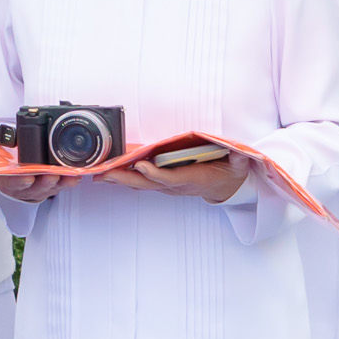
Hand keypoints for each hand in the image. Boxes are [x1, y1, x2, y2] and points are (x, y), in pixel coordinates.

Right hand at [0, 164, 69, 203]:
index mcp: (6, 181)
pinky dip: (68, 182)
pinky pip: (60, 187)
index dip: (19, 182)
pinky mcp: (49, 189)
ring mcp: (37, 190)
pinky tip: (76, 176)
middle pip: (35, 188)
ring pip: (50, 189)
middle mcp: (23, 189)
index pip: (11, 183)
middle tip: (53, 175)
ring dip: (61, 182)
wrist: (8, 175)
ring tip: (70, 175)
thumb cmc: (3, 164)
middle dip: (45, 182)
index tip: (27, 178)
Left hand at [117, 154, 245, 204]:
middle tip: (105, 172)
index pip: (172, 178)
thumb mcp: (238, 165)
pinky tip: (109, 174)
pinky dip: (124, 178)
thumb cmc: (229, 172)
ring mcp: (169, 186)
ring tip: (98, 174)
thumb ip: (239, 159)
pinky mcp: (164, 184)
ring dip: (119, 179)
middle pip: (148, 183)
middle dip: (125, 178)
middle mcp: (177, 185)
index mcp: (194, 179)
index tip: (142, 165)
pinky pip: (141, 182)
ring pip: (141, 184)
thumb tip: (240, 152)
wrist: (227, 187)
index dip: (156, 174)